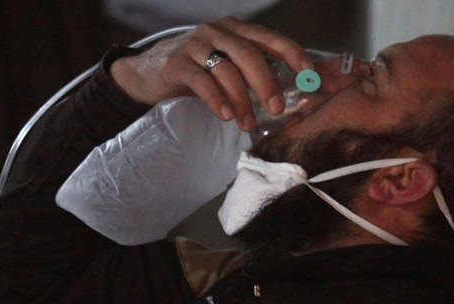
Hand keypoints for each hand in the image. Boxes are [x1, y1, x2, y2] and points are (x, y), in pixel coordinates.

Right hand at [109, 17, 312, 130]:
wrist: (145, 74)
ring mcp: (195, 44)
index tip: (309, 75)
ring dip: (242, 100)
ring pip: (227, 70)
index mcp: (235, 30)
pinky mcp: (176, 63)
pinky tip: (225, 115)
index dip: (292, 55)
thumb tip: (284, 98)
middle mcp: (217, 32)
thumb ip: (249, 74)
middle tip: (278, 108)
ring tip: (247, 123)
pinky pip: (201, 80)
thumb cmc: (193, 73)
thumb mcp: (224, 67)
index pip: (270, 39)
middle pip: (250, 54)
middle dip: (267, 83)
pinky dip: (216, 99)